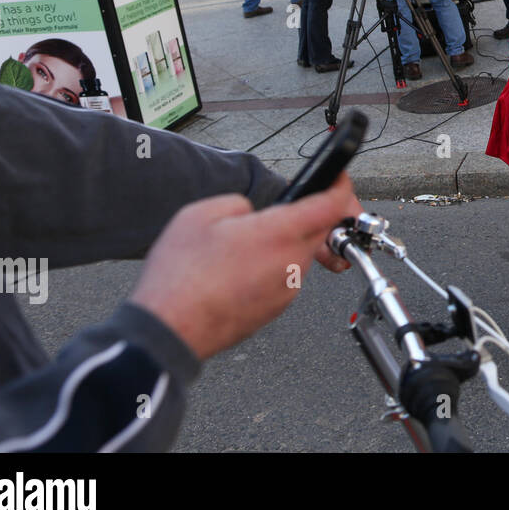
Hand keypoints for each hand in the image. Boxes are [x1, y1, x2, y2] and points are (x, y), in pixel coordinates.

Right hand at [129, 174, 362, 360]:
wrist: (169, 330)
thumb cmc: (180, 278)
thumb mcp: (201, 214)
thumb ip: (240, 204)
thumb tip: (252, 214)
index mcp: (279, 234)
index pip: (331, 205)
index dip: (339, 187)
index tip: (338, 179)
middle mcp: (291, 263)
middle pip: (318, 230)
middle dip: (304, 217)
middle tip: (272, 214)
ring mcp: (287, 289)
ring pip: (299, 255)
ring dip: (282, 245)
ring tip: (241, 249)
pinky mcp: (276, 308)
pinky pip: (285, 277)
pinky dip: (271, 268)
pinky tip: (238, 271)